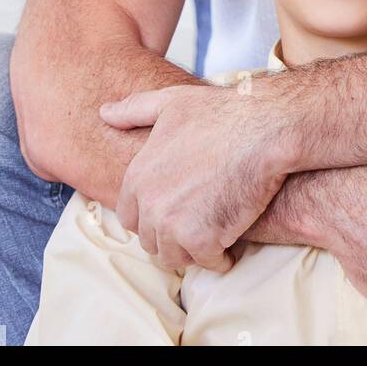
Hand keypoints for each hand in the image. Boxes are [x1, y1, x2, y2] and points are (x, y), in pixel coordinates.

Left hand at [100, 80, 288, 272]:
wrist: (263, 128)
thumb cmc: (222, 112)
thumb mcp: (172, 102)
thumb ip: (133, 110)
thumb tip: (103, 113)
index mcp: (137, 176)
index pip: (130, 217)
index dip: (153, 216)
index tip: (177, 211)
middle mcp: (149, 204)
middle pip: (151, 241)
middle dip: (174, 235)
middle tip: (201, 221)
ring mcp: (173, 224)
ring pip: (176, 257)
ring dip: (194, 250)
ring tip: (215, 231)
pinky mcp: (203, 240)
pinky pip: (208, 263)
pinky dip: (221, 258)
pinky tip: (233, 243)